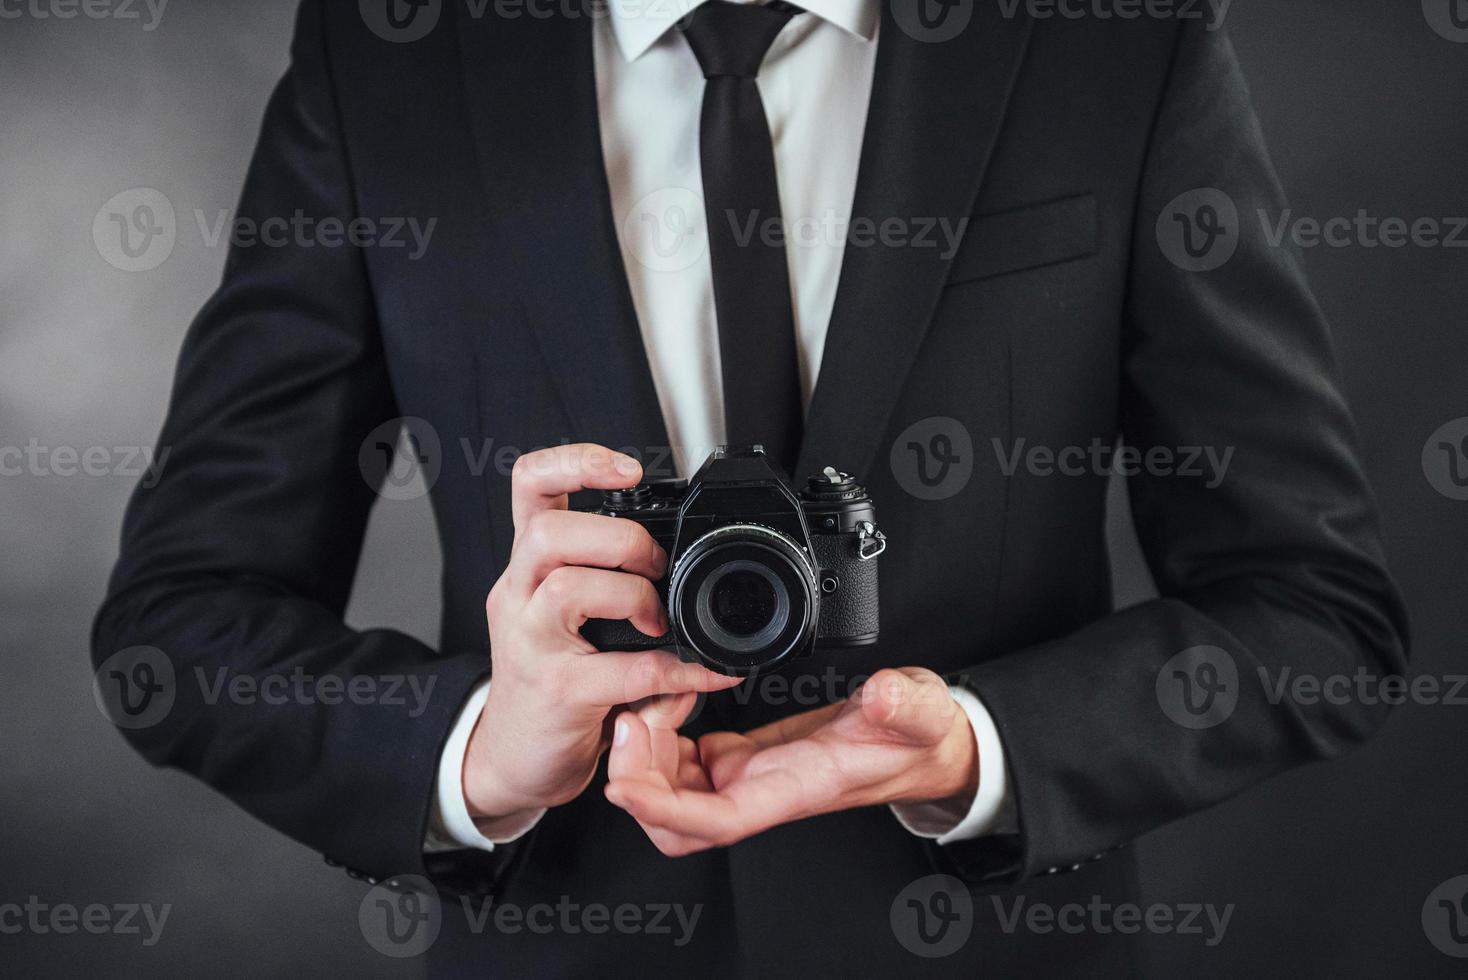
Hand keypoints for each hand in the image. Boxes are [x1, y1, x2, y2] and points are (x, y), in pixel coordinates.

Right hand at [462, 444, 742, 833]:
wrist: (515, 759)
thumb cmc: (550, 681)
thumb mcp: (565, 617)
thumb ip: (605, 579)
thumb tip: (681, 563)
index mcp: (526, 567)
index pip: (529, 486)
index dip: (575, 461)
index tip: (626, 470)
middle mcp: (517, 596)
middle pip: (548, 531)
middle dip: (618, 539)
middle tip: (654, 568)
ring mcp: (529, 643)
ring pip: (567, 586)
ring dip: (632, 594)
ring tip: (656, 619)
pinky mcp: (555, 692)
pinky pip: (623, 669)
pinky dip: (678, 669)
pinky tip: (705, 673)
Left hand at [604, 667, 977, 855]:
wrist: (920, 741)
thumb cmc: (919, 736)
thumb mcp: (921, 710)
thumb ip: (904, 705)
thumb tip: (883, 695)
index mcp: (796, 788)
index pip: (717, 820)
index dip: (663, 810)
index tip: (621, 784)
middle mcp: (761, 791)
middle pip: (674, 819)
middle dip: (634, 777)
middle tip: (634, 716)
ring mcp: (747, 776)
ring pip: (668, 791)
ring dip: (643, 752)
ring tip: (656, 694)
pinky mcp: (742, 756)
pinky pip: (681, 761)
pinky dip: (662, 732)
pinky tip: (674, 696)